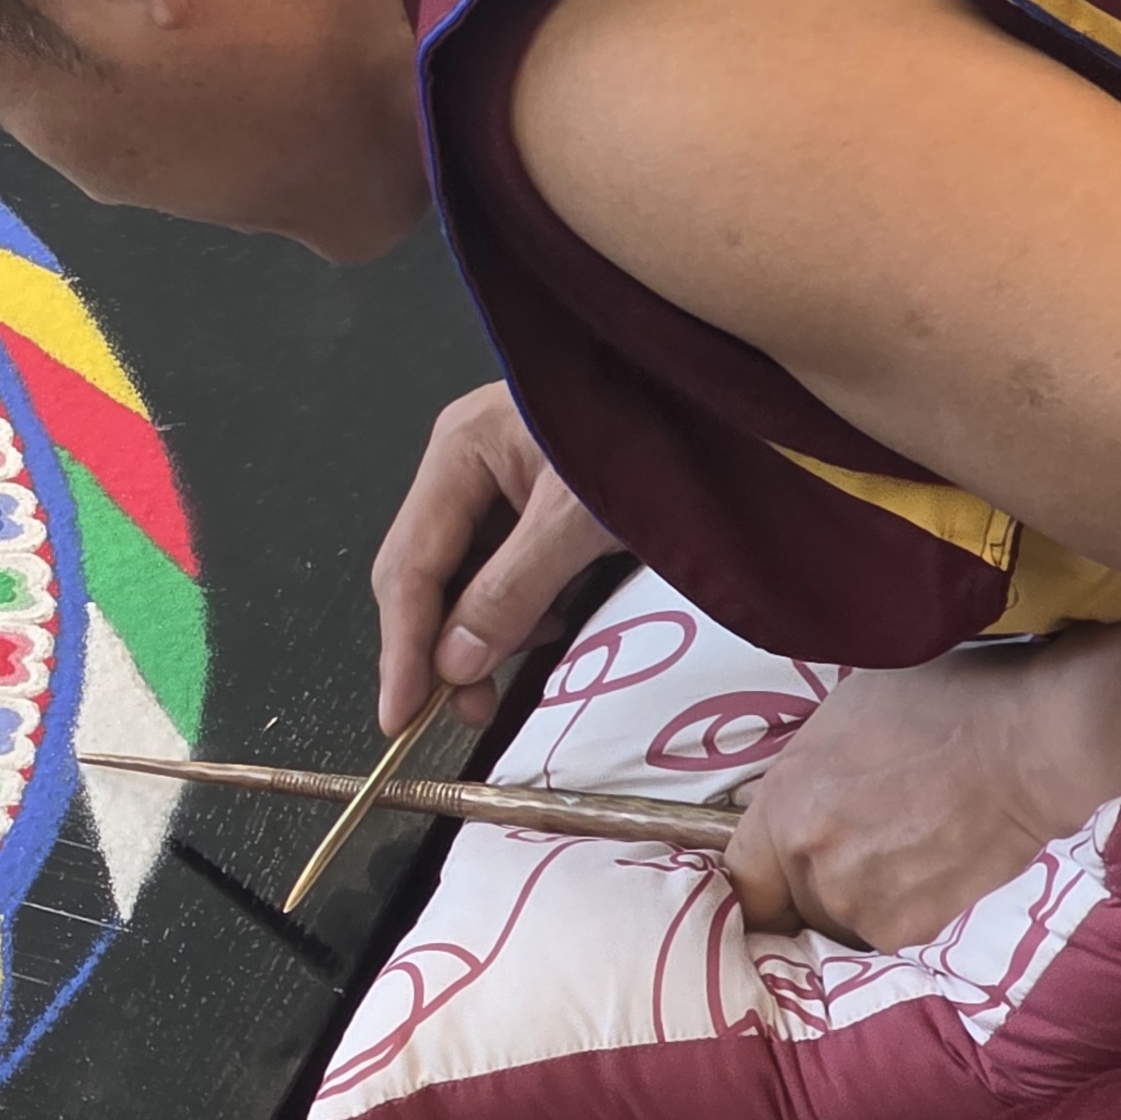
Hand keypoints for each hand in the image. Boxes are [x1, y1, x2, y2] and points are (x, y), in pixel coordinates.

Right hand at [373, 383, 621, 731]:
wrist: (722, 401)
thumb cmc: (653, 439)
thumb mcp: (580, 522)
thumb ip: (512, 593)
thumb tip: (452, 668)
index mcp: (457, 451)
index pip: (409, 565)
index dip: (402, 648)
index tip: (398, 718)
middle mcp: (462, 463)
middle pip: (424, 573)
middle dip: (439, 647)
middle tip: (467, 712)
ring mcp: (495, 480)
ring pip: (463, 577)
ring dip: (484, 630)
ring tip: (524, 655)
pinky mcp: (530, 500)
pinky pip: (502, 569)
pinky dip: (518, 608)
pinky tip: (549, 616)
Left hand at [724, 655, 1065, 948]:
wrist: (1027, 743)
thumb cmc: (937, 709)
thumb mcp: (837, 723)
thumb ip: (802, 780)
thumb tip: (794, 807)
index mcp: (782, 805)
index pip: (740, 876)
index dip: (760, 882)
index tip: (778, 880)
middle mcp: (807, 860)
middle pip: (792, 904)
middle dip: (818, 886)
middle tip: (865, 854)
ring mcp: (857, 901)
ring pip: (840, 923)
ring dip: (862, 903)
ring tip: (907, 858)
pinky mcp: (910, 927)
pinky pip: (887, 933)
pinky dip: (905, 911)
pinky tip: (934, 872)